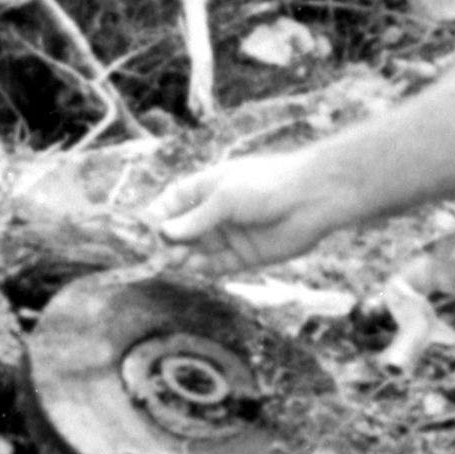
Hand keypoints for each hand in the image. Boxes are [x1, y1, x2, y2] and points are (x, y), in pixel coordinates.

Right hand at [149, 150, 332, 272]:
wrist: (311, 199)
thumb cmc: (267, 184)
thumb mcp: (225, 198)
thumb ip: (195, 219)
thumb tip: (164, 233)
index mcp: (207, 188)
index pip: (173, 203)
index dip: (158, 216)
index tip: (143, 230)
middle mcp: (215, 212)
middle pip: (182, 230)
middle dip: (167, 241)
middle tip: (155, 253)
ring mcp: (229, 234)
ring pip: (197, 250)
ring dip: (182, 256)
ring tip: (170, 261)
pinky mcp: (244, 256)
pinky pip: (217, 265)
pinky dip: (203, 268)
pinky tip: (191, 268)